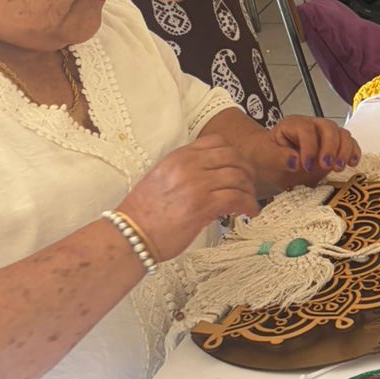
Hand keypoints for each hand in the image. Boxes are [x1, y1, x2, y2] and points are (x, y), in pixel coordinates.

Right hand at [119, 132, 259, 260]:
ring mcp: (197, 184)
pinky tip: (250, 212)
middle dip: (247, 170)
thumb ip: (187, 171)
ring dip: (250, 190)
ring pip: (239, 177)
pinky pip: (237, 198)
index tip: (238, 166)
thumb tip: (213, 176)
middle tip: (249, 184)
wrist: (129, 236)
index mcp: (178, 156)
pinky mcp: (203, 205)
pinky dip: (249, 204)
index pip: (216, 142)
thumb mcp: (162, 179)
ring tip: (250, 201)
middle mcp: (189, 165)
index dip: (234, 153)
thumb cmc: (143, 214)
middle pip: (233, 157)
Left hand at [261, 117, 361, 188]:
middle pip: (329, 127)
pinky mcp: (335, 145)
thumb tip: (295, 161)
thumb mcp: (264, 157)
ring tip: (338, 168)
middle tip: (326, 166)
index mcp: (293, 124)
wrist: (270, 162)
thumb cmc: (266, 157)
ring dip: (344, 151)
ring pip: (342, 134)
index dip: (309, 147)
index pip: (306, 130)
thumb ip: (278, 157)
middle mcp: (312, 125)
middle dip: (330, 147)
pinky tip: (352, 164)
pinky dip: (354, 152)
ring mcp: (326, 134)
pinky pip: (350, 143)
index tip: (306, 166)